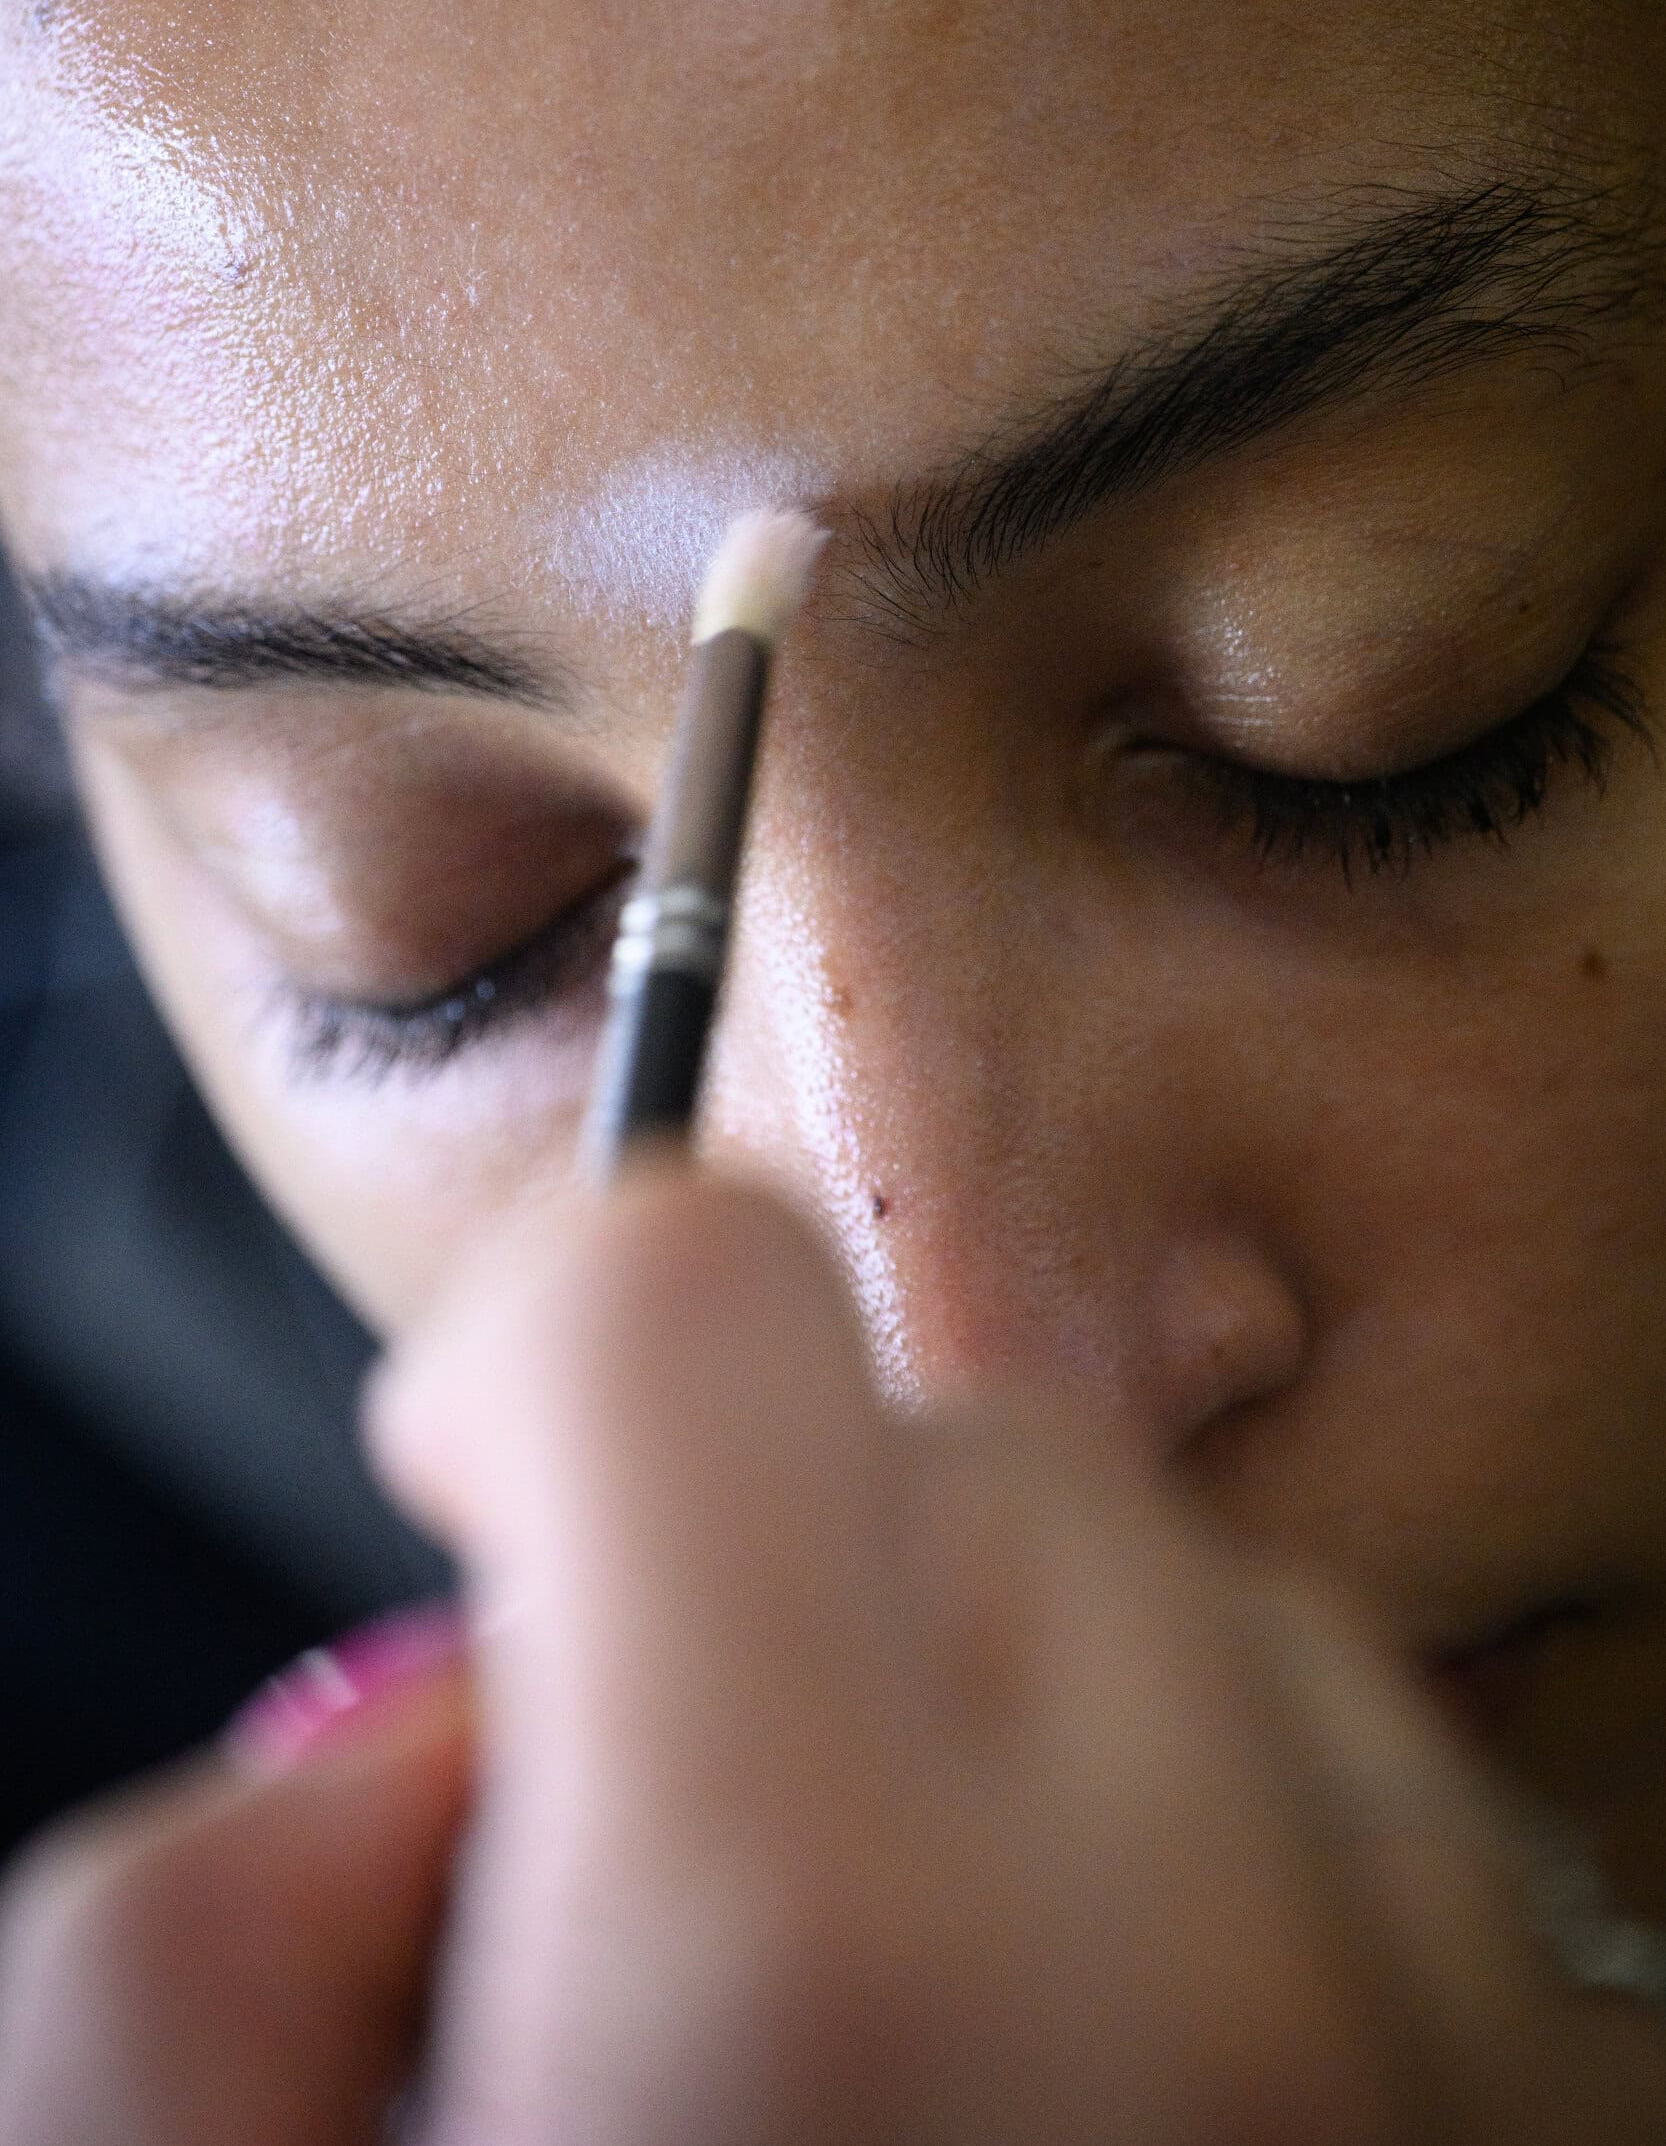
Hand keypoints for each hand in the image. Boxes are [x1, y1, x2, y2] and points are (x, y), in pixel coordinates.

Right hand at [3, 1167, 1661, 2143]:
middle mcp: (1198, 1978)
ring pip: (1191, 1595)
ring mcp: (1446, 2047)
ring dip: (1014, 1727)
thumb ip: (175, 1940)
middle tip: (679, 1871)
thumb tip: (411, 1725)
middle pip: (956, 1432)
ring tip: (911, 2041)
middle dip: (771, 1579)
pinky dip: (1224, 1864)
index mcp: (806, 1965)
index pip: (689, 1293)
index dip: (538, 1345)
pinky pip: (1384, 1792)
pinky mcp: (1574, 2117)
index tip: (498, 1468)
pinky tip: (1109, 2110)